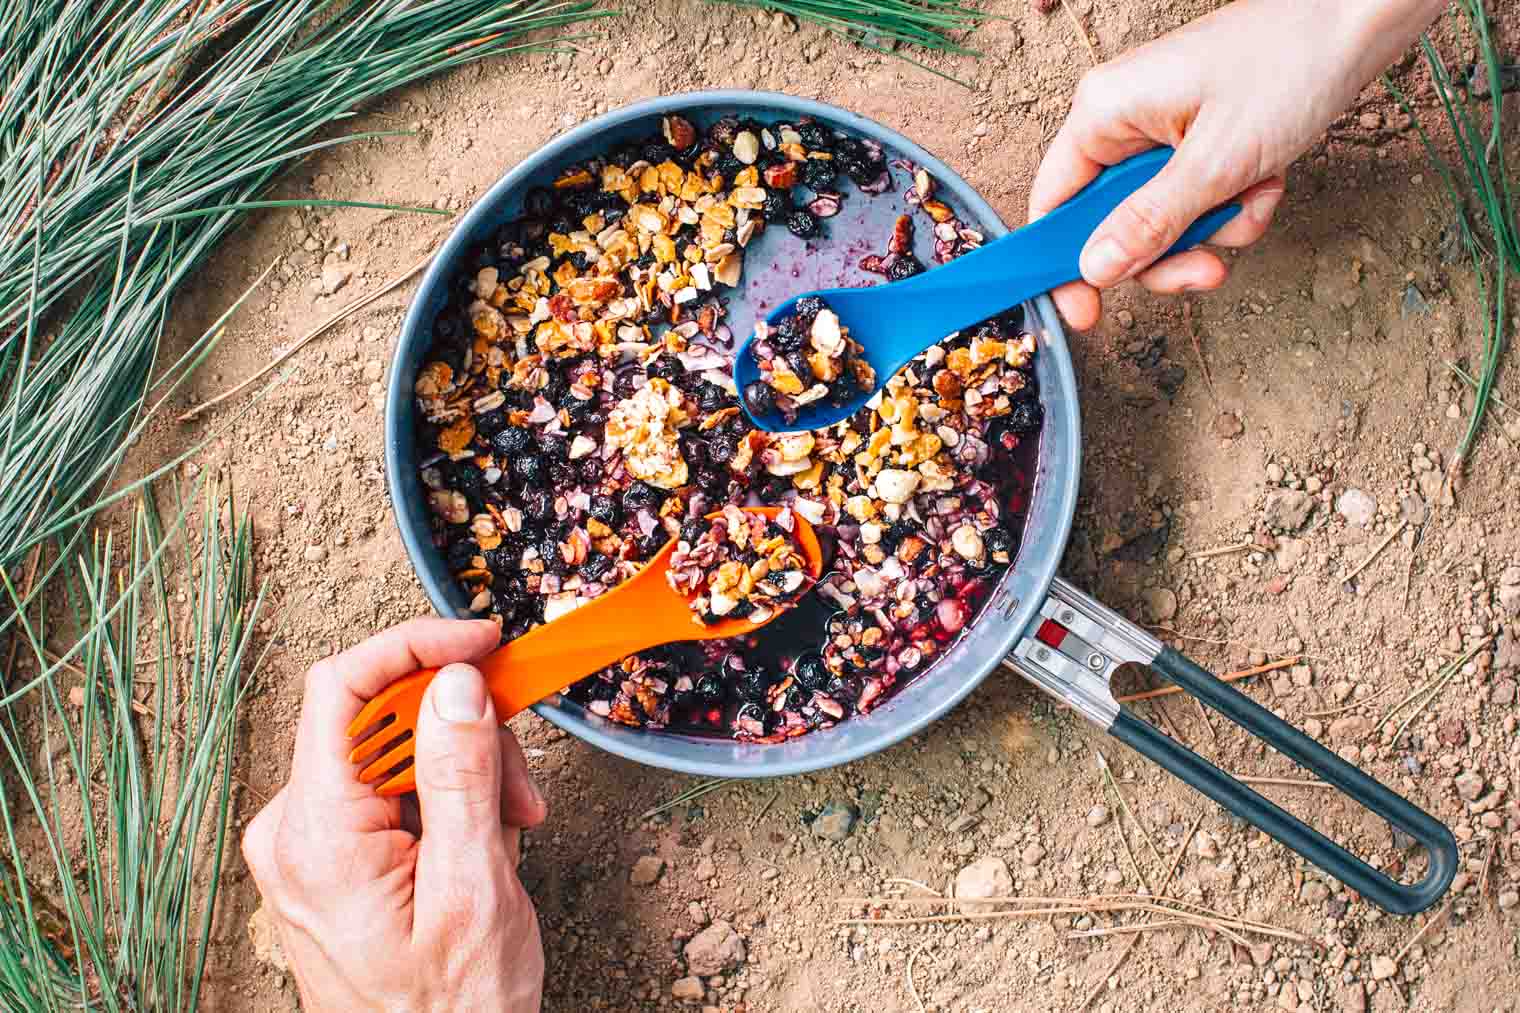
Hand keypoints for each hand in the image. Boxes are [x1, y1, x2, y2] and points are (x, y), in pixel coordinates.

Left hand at [242, 618, 547, 1011]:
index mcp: (315, 838)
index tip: (479, 641)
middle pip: (380, 719)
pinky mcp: (335, 856)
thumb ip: (461, 776)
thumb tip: (454, 682)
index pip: (341, 689)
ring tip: (513, 824)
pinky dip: (449, 797)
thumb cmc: (450, 1010)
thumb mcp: (474, 887)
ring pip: (394, 751)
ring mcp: (312, 845)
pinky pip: (392, 789)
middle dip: (462, 731)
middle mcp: (296, 832)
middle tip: (521, 779)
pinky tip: (485, 837)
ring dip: (465, 769)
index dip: (414, 647)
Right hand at [1030, 0, 1445, 329]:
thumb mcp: (1214, 161)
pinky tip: (1267, 182)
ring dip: (1212, 227)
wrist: (1357, 20)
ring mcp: (1160, 130)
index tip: (1087, 313)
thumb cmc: (1288, 64)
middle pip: (1113, 223)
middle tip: (1206, 268)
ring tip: (1253, 201)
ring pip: (1162, 218)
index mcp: (1103, 113)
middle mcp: (1123, 121)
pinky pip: (1197, 198)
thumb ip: (1150, 222)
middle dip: (1166, 251)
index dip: (1064, 264)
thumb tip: (1096, 268)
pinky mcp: (1196, 138)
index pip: (1055, 205)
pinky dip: (1234, 203)